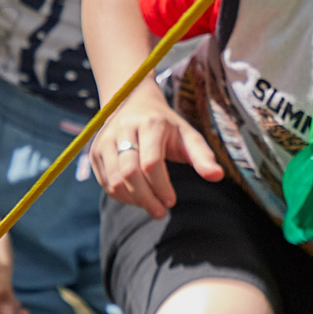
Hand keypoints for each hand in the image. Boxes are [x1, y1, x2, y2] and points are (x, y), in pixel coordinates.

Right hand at [91, 91, 221, 219]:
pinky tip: (137, 196)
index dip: (161, 187)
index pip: (151, 162)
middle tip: (160, 212)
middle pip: (130, 173)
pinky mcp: (95, 151)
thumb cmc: (167, 125)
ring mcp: (105, 139)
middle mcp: (123, 129)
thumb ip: (202, 156)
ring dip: (133, 200)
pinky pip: (105, 182)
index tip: (171, 201)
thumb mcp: (187, 135)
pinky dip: (121, 196)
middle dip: (146, 198)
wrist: (133, 102)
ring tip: (150, 205)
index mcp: (150, 123)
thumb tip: (217, 176)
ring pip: (114, 181)